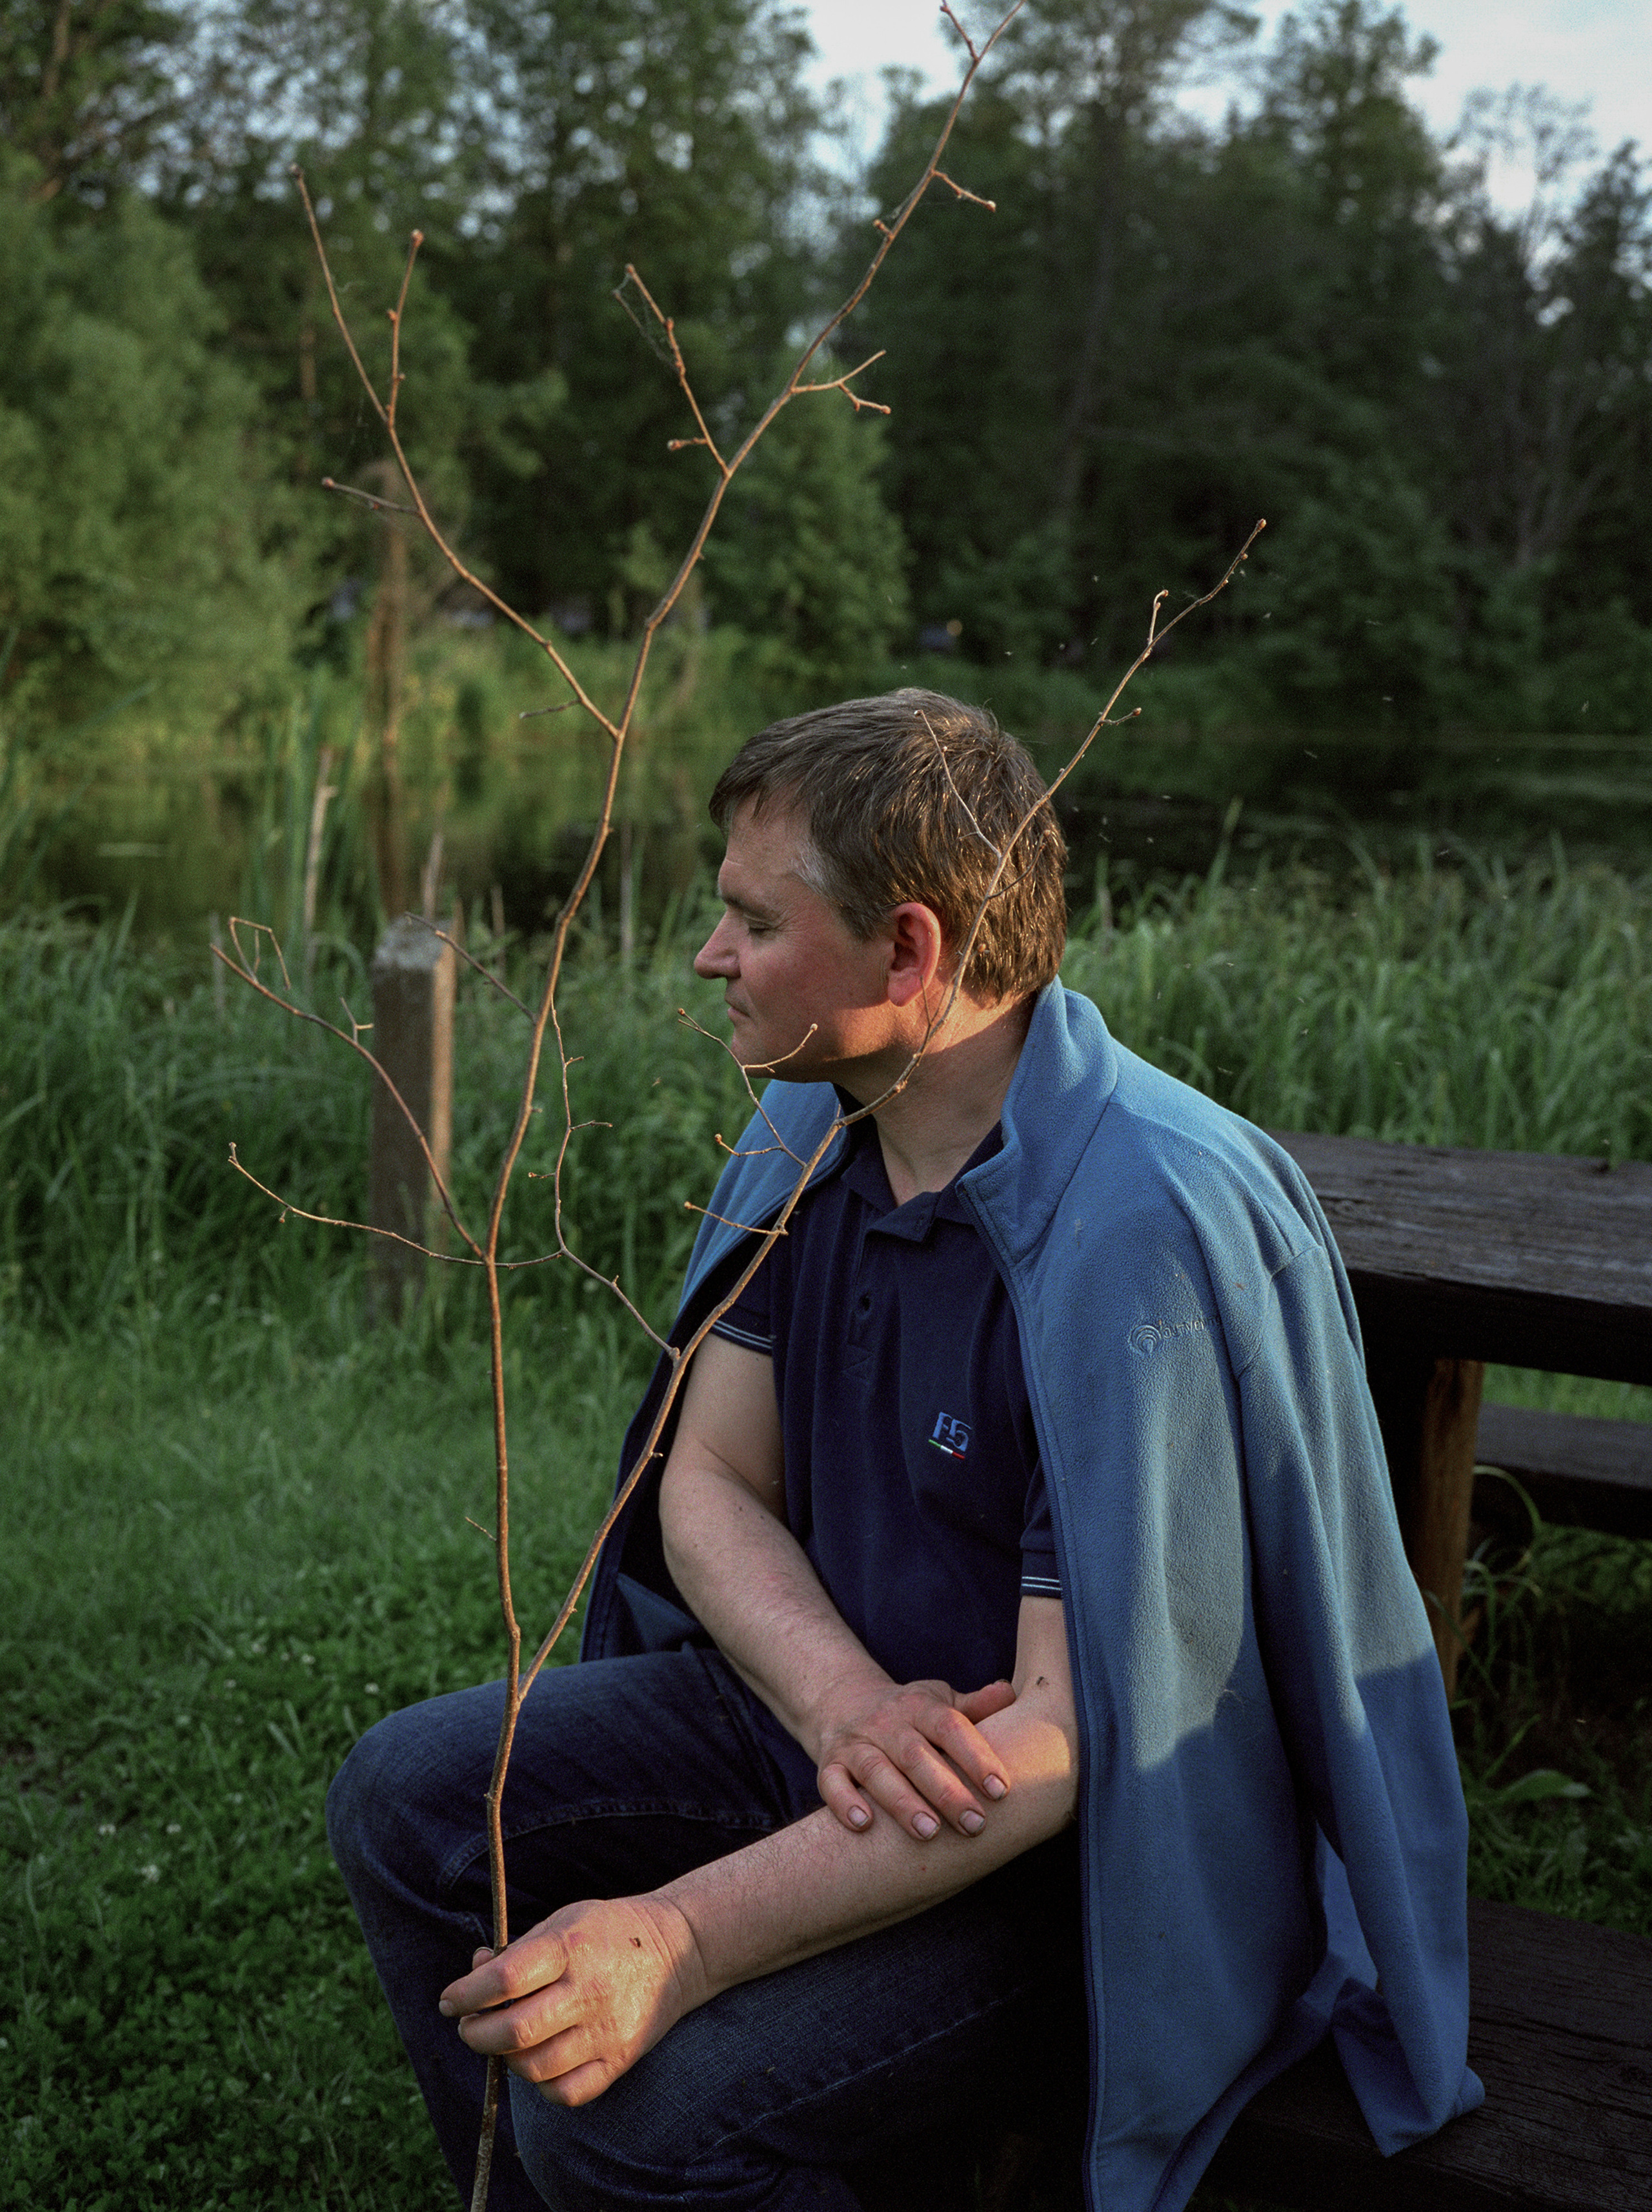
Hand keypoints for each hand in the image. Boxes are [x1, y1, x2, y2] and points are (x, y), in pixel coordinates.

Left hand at [439, 1894, 705, 2106]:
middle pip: (513, 2031)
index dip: (465, 1994)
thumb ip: (517, 1951)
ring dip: (505, 2058)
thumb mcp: (564, 1920)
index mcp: (570, 1946)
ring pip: (534, 2068)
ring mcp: (607, 2030)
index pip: (503, 1980)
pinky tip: (539, 2060)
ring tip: (504, 2040)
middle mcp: (589, 1990)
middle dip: (475, 2033)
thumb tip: (472, 1974)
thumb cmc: (608, 1932)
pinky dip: (541, 2083)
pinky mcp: (621, 2060)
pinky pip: (566, 2092)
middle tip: (468, 2025)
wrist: (678, 1950)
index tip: (450, 2000)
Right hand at [812, 1674, 1016, 1841]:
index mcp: (920, 1706)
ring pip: (875, 1771)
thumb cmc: (910, 1713)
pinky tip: (863, 1825)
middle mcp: (886, 1722)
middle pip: (915, 1754)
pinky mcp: (829, 1763)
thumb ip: (975, 1705)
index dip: (976, 1756)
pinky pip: (831, 1783)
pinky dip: (844, 1803)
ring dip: (901, 1802)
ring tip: (929, 1832)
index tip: (1001, 1790)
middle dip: (946, 1791)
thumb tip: (1010, 1694)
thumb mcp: (940, 1701)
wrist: (843, 1700)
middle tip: (974, 1824)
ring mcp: (855, 1742)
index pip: (950, 1726)